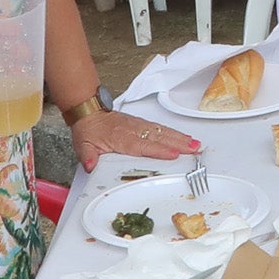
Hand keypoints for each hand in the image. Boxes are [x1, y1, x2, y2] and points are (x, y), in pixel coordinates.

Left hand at [72, 102, 197, 170]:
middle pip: (159, 138)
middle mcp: (133, 130)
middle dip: (178, 144)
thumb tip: (90, 166)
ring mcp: (139, 126)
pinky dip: (174, 132)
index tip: (173, 153)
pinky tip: (184, 137)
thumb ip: (88, 157)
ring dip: (180, 138)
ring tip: (195, 144)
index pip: (143, 145)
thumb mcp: (83, 145)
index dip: (158, 150)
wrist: (89, 112)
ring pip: (162, 132)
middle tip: (194, 149)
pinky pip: (160, 127)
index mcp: (121, 138)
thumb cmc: (89, 130)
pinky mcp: (142, 124)